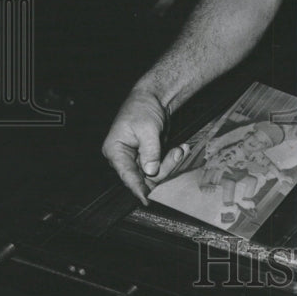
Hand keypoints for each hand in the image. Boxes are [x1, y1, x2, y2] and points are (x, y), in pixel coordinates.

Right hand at [102, 89, 187, 203]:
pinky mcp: (148, 157)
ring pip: (154, 173)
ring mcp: (136, 158)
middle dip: (163, 168)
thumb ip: (149, 151)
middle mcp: (124, 157)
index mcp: (115, 150)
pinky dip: (172, 159)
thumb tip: (150, 171)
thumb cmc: (143, 108)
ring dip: (170, 162)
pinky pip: (160, 166)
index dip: (137, 187)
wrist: (152, 98)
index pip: (126, 175)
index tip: (147, 198)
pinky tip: (180, 149)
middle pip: (143, 177)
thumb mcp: (147, 128)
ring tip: (180, 148)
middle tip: (177, 154)